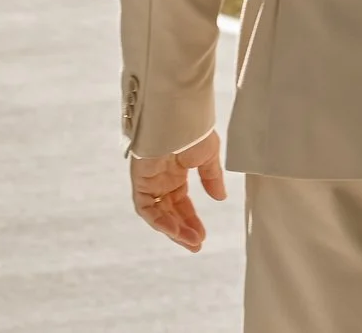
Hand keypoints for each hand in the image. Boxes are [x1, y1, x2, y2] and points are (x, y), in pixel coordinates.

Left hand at [130, 131, 224, 251]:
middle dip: (183, 230)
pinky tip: (175, 230)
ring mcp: (150, 181)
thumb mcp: (209, 156)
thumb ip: (212, 178)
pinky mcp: (140, 181)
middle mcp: (161, 180)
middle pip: (169, 212)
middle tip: (196, 245)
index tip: (202, 237)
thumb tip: (220, 198)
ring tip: (190, 241)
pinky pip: (147, 208)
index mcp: (176, 173)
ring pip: (158, 214)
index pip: (181, 203)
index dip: (191, 220)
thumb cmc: (195, 130)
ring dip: (173, 229)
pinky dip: (160, 220)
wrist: (180, 117)